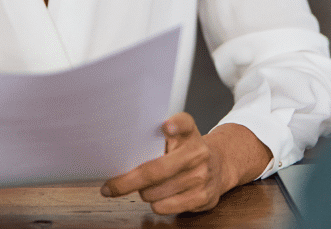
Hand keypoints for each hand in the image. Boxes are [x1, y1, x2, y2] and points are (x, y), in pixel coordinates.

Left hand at [99, 115, 271, 214]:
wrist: (220, 166)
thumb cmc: (186, 150)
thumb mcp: (176, 135)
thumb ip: (155, 136)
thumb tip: (120, 148)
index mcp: (188, 132)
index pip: (184, 123)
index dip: (175, 125)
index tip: (166, 127)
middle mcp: (197, 153)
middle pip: (156, 170)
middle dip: (126, 182)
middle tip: (110, 187)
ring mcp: (202, 177)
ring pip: (155, 192)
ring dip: (143, 193)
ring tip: (147, 187)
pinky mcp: (203, 198)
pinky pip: (165, 207)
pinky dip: (156, 204)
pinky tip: (159, 197)